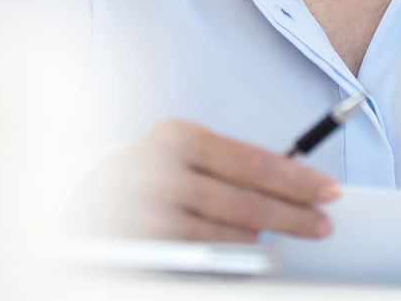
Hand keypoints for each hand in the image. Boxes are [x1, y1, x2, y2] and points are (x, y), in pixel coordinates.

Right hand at [67, 119, 339, 241]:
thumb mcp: (176, 157)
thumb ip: (222, 167)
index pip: (253, 159)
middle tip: (323, 224)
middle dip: (293, 215)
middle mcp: (162, 172)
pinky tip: (246, 260)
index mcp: (177, 137)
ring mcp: (149, 215)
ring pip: (227, 236)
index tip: (328, 190)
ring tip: (278, 242)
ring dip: (259, 243)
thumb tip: (288, 181)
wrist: (72, 209)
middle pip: (247, 200)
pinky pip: (202, 262)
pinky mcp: (142, 251)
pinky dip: (230, 263)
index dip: (297, 178)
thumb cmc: (140, 179)